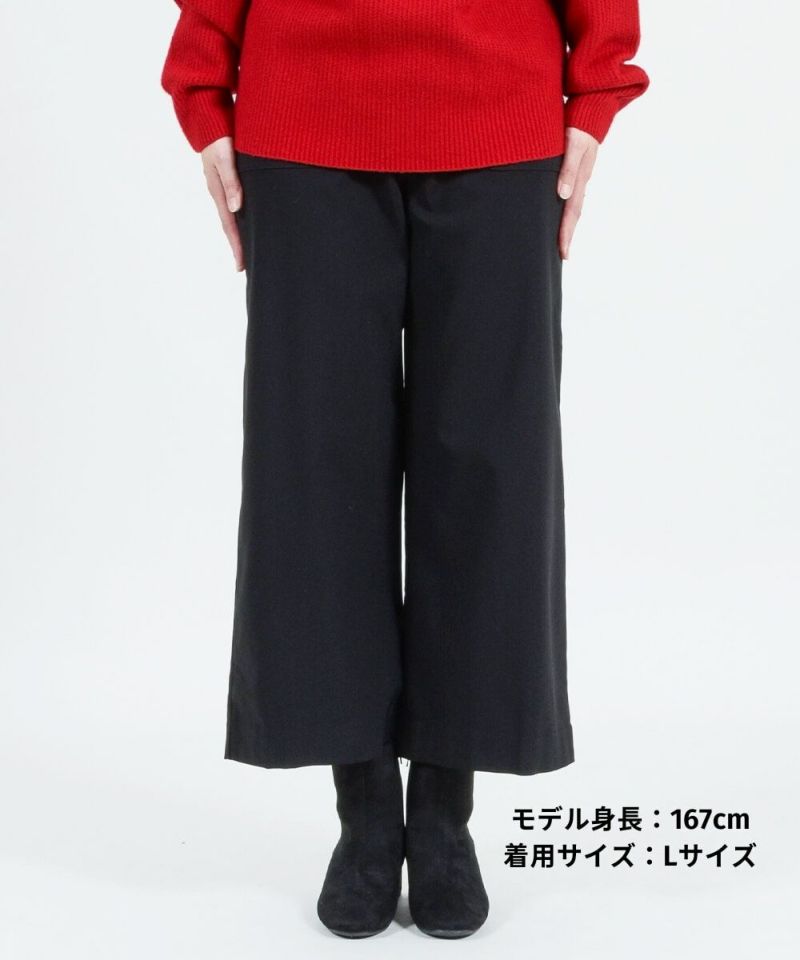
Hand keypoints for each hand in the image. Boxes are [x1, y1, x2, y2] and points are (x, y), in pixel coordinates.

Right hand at [201, 136, 244, 271]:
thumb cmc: (218, 133)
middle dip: (238, 245)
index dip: (236, 245)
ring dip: (240, 231)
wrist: (208, 113)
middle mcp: (220, 190)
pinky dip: (242, 215)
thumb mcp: (225, 156)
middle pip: (231, 224)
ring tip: (249, 248)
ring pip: (233, 214)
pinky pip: (235, 201)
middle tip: (245, 265)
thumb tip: (236, 208)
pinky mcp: (229, 176)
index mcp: (218, 189)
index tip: (241, 265)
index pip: (230, 225)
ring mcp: (223, 184)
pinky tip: (248, 219)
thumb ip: (231, 181)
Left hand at [556, 127, 598, 260]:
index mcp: (580, 178)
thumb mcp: (573, 143)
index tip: (563, 253)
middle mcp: (580, 180)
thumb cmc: (580, 123)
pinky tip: (559, 212)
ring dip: (567, 224)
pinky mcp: (576, 168)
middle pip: (573, 213)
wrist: (592, 105)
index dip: (566, 233)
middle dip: (567, 235)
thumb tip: (563, 195)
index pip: (571, 212)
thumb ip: (567, 168)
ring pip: (572, 205)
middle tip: (562, 255)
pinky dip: (565, 208)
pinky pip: (570, 193)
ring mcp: (579, 175)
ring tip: (560, 240)